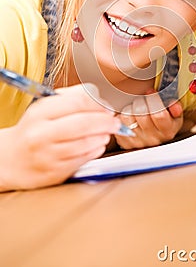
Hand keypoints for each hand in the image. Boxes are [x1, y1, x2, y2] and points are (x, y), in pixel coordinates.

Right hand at [0, 84, 121, 190]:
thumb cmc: (33, 131)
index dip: (98, 104)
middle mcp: (41, 134)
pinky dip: (95, 151)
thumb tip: (97, 94)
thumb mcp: (45, 108)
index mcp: (39, 113)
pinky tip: (98, 145)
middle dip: (105, 122)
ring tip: (107, 132)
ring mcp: (48, 155)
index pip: (76, 102)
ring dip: (102, 136)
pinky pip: (82, 159)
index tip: (107, 106)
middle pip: (83, 124)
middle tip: (114, 121)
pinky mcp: (54, 173)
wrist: (10, 160)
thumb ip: (71, 97)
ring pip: (85, 143)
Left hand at [115, 91, 182, 149]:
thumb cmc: (164, 121)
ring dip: (130, 108)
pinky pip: (118, 121)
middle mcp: (153, 139)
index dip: (153, 99)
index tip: (151, 92)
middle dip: (141, 101)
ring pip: (127, 115)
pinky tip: (130, 116)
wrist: (153, 136)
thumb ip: (175, 107)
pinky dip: (121, 115)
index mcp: (168, 131)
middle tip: (143, 100)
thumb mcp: (174, 114)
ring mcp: (137, 142)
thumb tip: (173, 104)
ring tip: (136, 109)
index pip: (159, 114)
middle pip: (141, 112)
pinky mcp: (124, 142)